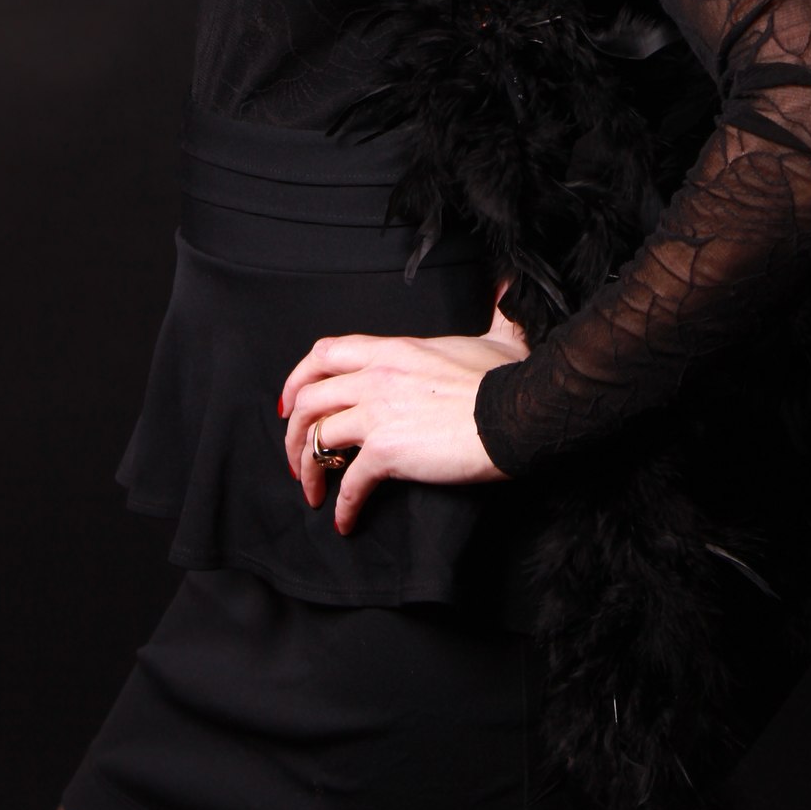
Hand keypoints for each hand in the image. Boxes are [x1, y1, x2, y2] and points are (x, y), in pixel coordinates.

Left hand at [278, 283, 530, 534]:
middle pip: (309, 398)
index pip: (325, 353)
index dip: (299, 378)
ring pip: (317, 437)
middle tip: (296, 458)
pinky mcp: (387, 450)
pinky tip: (345, 521)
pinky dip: (341, 505)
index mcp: (392, 350)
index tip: (292, 403)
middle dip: (293, 431)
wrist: (519, 414)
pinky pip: (349, 481)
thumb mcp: (498, 336)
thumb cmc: (508, 379)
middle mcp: (376, 376)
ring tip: (312, 493)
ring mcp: (378, 412)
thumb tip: (507, 288)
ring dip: (308, 470)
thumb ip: (494, 314)